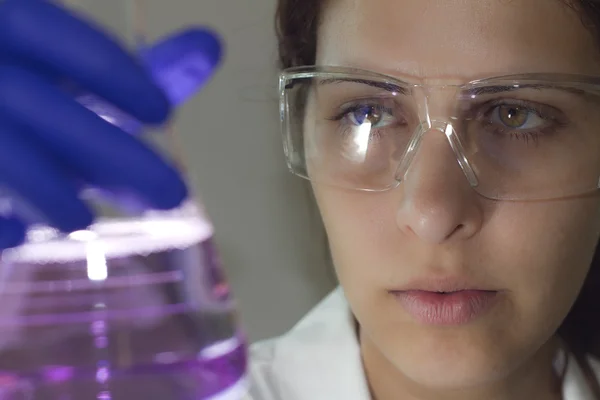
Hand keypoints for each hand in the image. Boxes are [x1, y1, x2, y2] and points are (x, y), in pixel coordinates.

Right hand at [0, 0, 220, 248]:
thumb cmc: (37, 100)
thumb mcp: (78, 81)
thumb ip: (140, 70)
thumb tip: (211, 45)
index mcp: (4, 26)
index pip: (48, 31)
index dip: (108, 71)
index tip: (164, 115)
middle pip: (34, 102)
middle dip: (111, 152)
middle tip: (174, 196)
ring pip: (0, 152)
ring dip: (48, 190)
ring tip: (85, 221)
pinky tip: (15, 236)